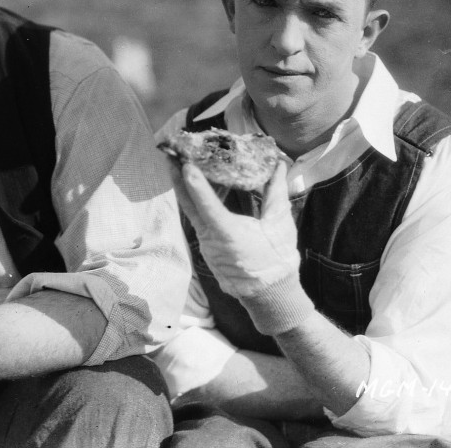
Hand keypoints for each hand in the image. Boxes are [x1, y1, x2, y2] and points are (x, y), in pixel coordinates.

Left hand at [177, 161, 299, 297]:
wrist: (271, 294)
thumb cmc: (277, 260)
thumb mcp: (280, 225)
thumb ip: (276, 194)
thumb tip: (280, 167)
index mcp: (229, 234)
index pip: (208, 206)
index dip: (196, 184)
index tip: (186, 165)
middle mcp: (211, 240)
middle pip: (188, 206)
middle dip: (178, 179)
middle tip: (171, 156)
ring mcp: (206, 246)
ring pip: (192, 212)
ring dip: (188, 189)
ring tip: (184, 164)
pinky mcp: (207, 248)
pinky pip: (199, 221)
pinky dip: (198, 203)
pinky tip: (203, 187)